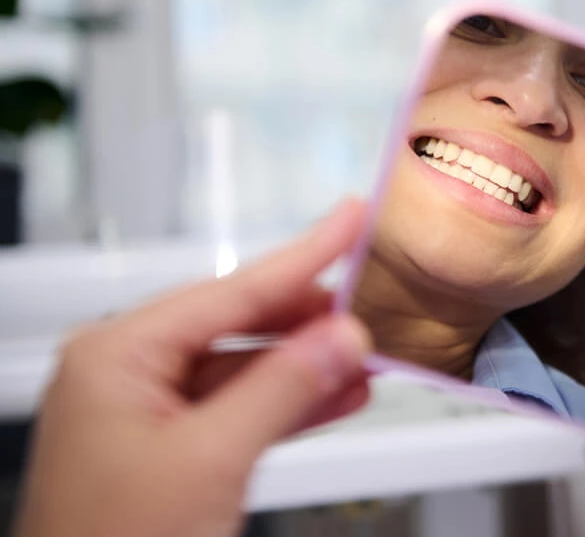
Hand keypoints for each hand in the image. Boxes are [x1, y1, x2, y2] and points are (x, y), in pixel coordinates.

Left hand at [14, 199, 372, 536]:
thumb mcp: (210, 459)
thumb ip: (282, 389)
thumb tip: (341, 338)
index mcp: (117, 354)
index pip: (232, 289)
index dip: (303, 256)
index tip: (349, 222)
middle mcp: (128, 371)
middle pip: (241, 324)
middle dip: (311, 321)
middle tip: (369, 302)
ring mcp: (149, 410)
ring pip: (247, 368)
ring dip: (309, 366)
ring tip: (366, 355)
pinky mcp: (171, 446)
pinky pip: (241, 408)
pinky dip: (290, 404)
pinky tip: (336, 396)